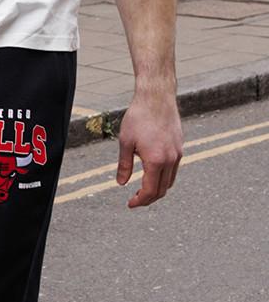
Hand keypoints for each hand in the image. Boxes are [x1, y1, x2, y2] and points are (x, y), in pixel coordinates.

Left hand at [115, 89, 181, 207]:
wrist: (156, 97)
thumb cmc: (138, 117)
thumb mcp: (125, 142)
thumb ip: (124, 165)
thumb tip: (121, 183)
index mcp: (156, 161)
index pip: (150, 191)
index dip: (140, 201)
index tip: (130, 204)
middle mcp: (171, 160)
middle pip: (162, 190)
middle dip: (148, 198)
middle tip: (135, 200)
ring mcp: (178, 154)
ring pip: (170, 181)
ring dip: (158, 189)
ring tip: (143, 190)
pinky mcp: (180, 147)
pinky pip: (174, 169)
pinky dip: (164, 178)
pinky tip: (152, 174)